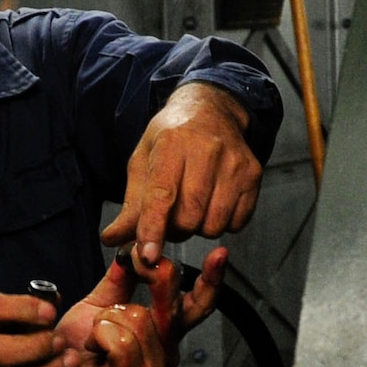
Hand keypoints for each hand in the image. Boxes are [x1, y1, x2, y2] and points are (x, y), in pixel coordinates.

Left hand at [39, 249, 228, 366]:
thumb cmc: (75, 354)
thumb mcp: (96, 306)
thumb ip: (118, 281)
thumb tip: (133, 251)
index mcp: (164, 331)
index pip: (198, 304)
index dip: (213, 280)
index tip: (219, 254)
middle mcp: (166, 350)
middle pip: (172, 305)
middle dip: (155, 279)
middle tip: (141, 263)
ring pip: (137, 319)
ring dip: (104, 320)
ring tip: (94, 338)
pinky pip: (121, 341)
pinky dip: (99, 336)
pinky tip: (93, 348)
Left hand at [101, 83, 262, 267]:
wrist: (212, 111)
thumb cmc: (172, 138)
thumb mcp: (143, 160)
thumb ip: (130, 205)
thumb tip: (113, 239)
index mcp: (172, 144)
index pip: (162, 195)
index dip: (153, 229)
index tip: (147, 255)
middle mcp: (207, 150)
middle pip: (188, 217)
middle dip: (174, 229)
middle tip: (169, 217)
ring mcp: (234, 163)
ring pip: (213, 225)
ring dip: (198, 228)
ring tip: (192, 206)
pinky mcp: (253, 175)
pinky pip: (236, 223)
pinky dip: (222, 223)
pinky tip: (213, 203)